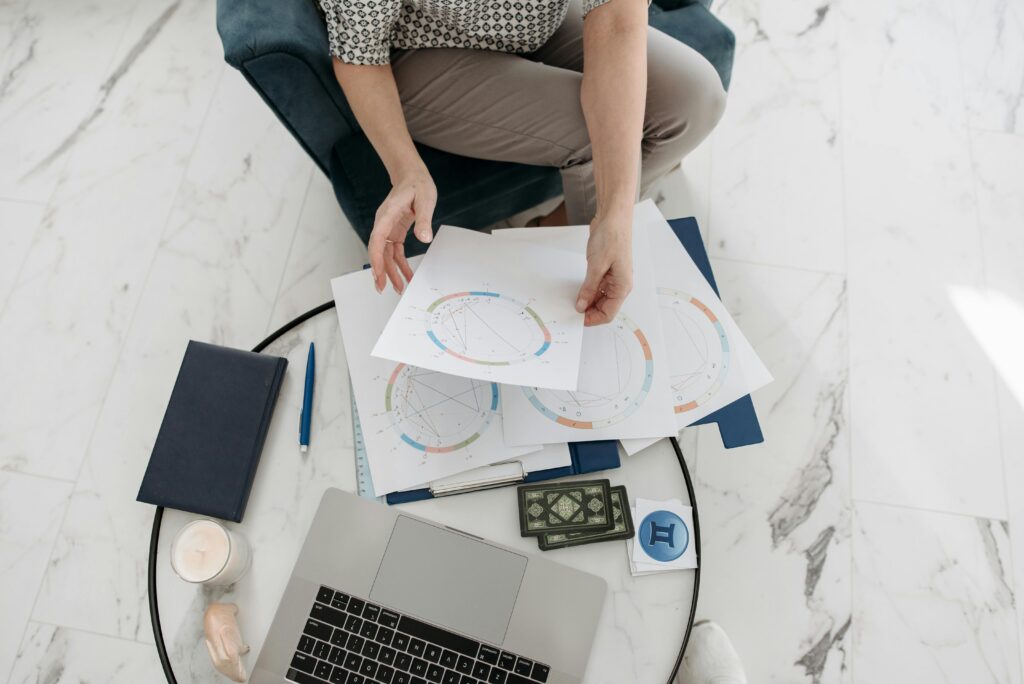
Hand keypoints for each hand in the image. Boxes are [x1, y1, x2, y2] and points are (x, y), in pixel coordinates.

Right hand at [368, 165, 436, 292]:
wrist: (412, 176)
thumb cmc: (417, 184)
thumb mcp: (426, 199)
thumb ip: (424, 219)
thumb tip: (425, 238)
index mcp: (387, 215)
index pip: (377, 239)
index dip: (376, 258)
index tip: (378, 274)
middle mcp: (384, 223)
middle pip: (379, 251)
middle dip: (381, 270)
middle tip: (383, 288)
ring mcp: (388, 228)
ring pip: (386, 254)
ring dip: (391, 271)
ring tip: (398, 288)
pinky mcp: (395, 232)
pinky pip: (394, 251)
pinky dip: (399, 264)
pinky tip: (406, 275)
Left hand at [575, 212, 632, 325]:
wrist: (613, 217)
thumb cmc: (611, 237)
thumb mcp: (596, 265)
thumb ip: (589, 288)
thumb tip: (581, 305)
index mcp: (622, 286)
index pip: (609, 313)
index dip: (593, 319)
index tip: (578, 319)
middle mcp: (620, 284)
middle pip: (604, 308)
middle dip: (589, 311)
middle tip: (572, 311)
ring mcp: (613, 278)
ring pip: (600, 298)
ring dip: (587, 301)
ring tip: (573, 301)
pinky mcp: (606, 271)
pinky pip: (597, 287)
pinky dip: (588, 291)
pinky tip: (578, 291)